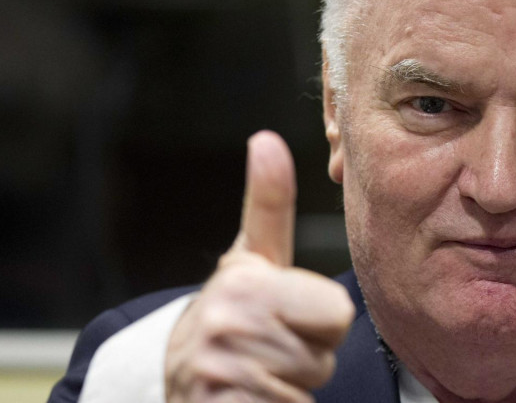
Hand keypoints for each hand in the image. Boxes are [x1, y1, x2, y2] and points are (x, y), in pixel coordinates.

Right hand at [165, 131, 354, 402]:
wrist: (177, 377)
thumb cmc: (233, 312)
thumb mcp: (250, 258)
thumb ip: (269, 202)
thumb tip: (266, 138)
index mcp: (244, 284)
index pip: (337, 313)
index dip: (320, 320)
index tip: (285, 314)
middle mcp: (228, 328)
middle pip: (326, 353)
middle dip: (307, 356)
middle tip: (270, 348)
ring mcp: (222, 376)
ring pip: (311, 387)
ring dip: (292, 388)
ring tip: (259, 373)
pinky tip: (251, 399)